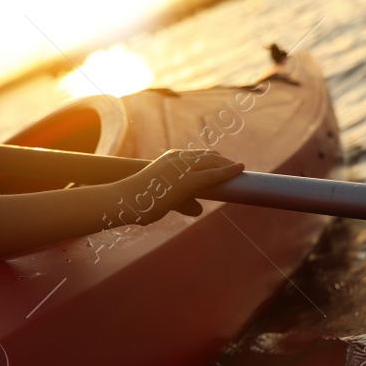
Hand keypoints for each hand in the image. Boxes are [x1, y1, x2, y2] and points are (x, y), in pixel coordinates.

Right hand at [118, 148, 243, 224]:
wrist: (123, 200)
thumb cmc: (139, 201)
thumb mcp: (164, 199)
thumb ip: (183, 202)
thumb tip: (198, 209)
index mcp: (171, 159)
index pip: (198, 156)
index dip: (214, 160)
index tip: (226, 164)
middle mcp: (178, 158)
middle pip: (208, 156)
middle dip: (224, 162)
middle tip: (238, 169)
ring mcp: (182, 167)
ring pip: (213, 162)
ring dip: (228, 165)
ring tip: (242, 169)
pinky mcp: (185, 179)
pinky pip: (212, 174)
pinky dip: (228, 172)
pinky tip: (239, 170)